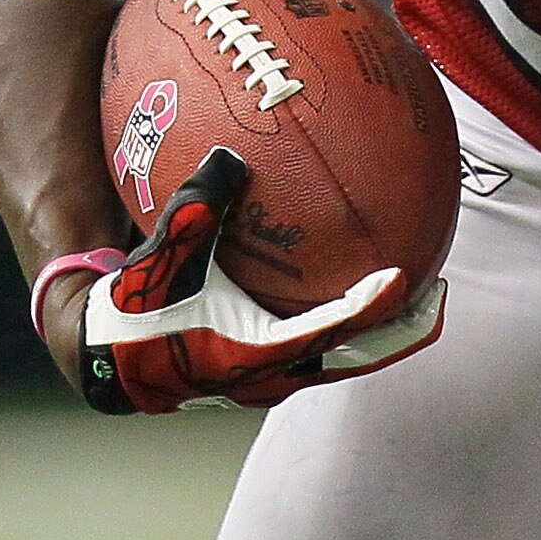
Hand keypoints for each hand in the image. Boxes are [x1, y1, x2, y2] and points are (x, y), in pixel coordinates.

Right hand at [69, 147, 444, 413]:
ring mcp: (269, 380)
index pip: (328, 332)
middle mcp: (269, 376)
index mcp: (251, 353)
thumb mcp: (158, 257)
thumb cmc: (131, 308)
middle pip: (354, 356)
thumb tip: (227, 159)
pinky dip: (348, 324)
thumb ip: (192, 210)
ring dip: (379, 331)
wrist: (102, 357)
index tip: (404, 279)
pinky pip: (321, 349)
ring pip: (342, 358)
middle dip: (399, 329)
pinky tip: (359, 286)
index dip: (370, 309)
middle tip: (438, 294)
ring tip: (417, 292)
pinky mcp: (263, 372)